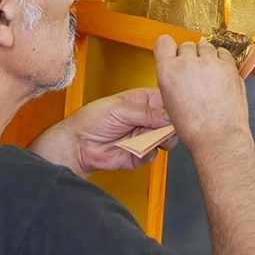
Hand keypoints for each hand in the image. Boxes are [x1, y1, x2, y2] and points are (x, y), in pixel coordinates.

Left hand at [30, 88, 170, 175]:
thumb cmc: (91, 120)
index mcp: (142, 100)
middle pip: (171, 121)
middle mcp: (146, 118)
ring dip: (161, 139)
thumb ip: (145, 112)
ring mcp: (144, 136)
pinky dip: (148, 152)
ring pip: (167, 138)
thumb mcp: (119, 108)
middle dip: (170, 125)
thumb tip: (167, 115)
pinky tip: (136, 147)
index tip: (176, 111)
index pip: (167, 100)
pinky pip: (154, 154)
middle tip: (164, 127)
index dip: (173, 105)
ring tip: (148, 136)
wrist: (78, 145)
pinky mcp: (141, 153)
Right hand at [153, 35, 251, 152]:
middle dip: (190, 57)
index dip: (169, 47)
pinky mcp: (228, 65)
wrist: (218, 136)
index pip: (163, 41)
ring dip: (207, 57)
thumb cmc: (194, 127)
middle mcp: (187, 63)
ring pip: (206, 47)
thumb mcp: (169, 101)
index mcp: (167, 71)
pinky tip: (220, 75)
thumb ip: (172, 78)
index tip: (174, 52)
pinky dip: (221, 60)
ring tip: (209, 76)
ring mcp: (209, 62)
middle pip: (186, 45)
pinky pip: (223, 53)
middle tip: (195, 73)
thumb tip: (178, 69)